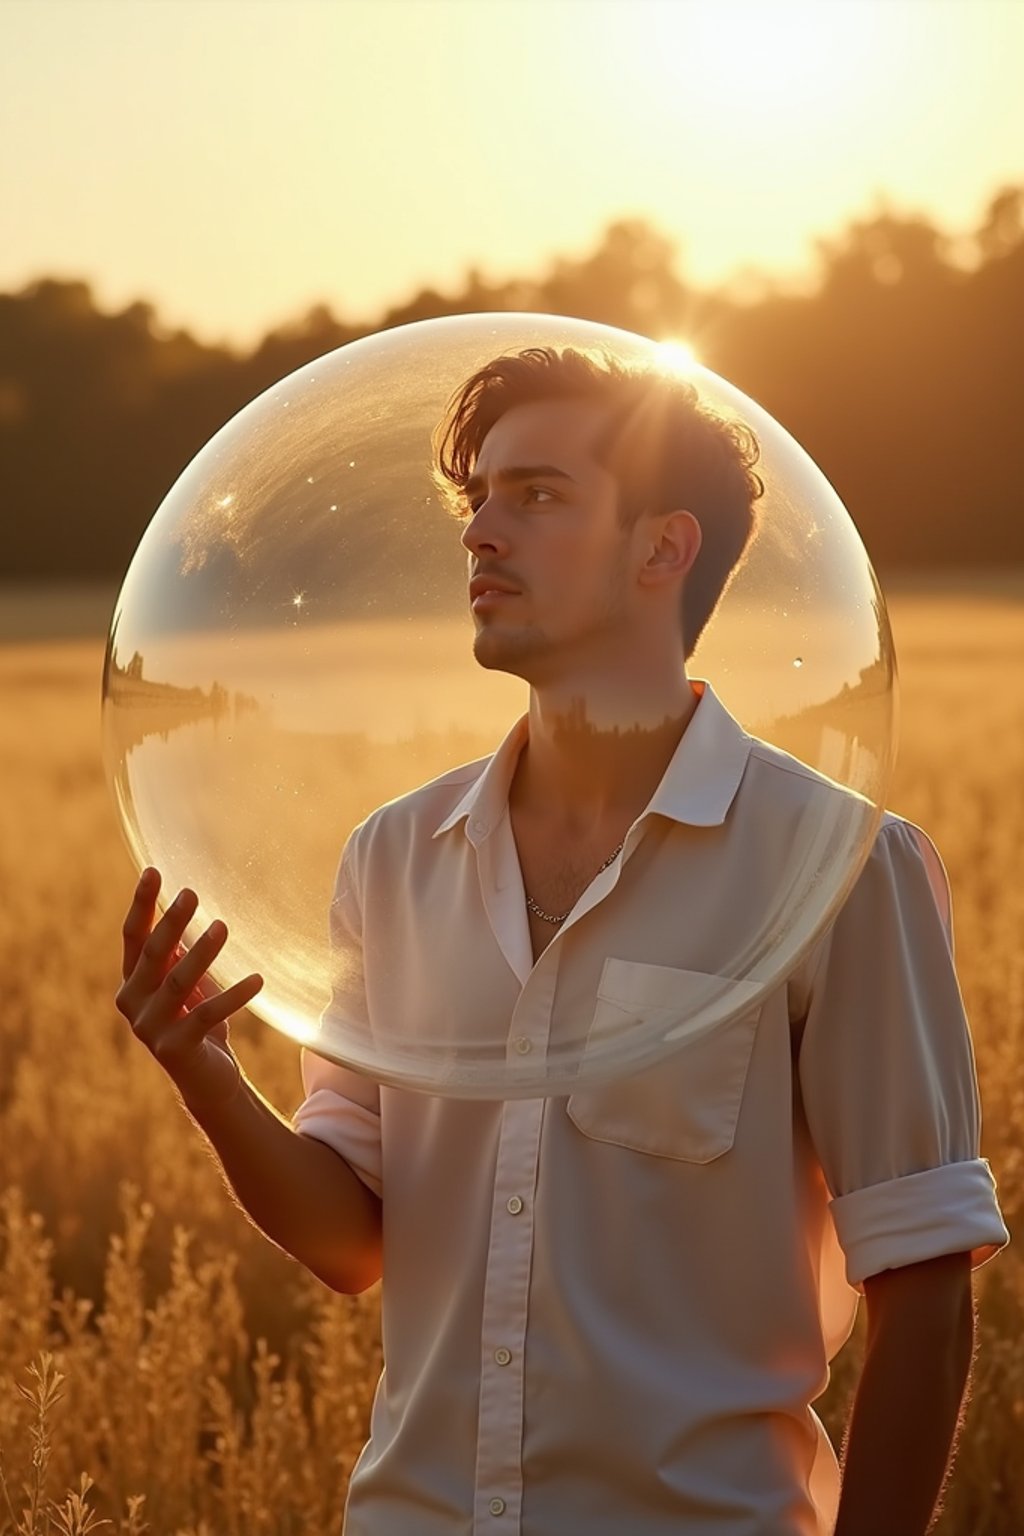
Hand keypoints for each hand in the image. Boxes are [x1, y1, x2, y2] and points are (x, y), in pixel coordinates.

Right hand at [116, 867, 263, 1111]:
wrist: (207, 1081)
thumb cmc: (197, 1023)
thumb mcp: (185, 984)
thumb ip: (176, 955)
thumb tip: (181, 908)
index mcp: (132, 982)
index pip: (134, 936)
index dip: (142, 904)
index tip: (154, 871)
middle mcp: (133, 1003)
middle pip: (153, 955)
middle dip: (171, 922)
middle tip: (192, 893)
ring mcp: (150, 1028)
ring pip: (178, 983)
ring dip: (201, 954)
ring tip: (222, 926)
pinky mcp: (175, 1049)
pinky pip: (208, 1015)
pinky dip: (233, 995)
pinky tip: (258, 978)